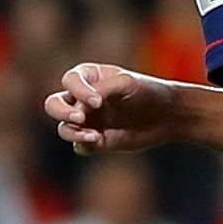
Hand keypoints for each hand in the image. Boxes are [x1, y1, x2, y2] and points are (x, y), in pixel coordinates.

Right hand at [47, 63, 187, 153]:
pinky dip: (84, 144)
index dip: (78, 91)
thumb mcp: (126, 84)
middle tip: (80, 118)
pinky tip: (99, 141)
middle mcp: (82, 99)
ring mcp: (89, 121)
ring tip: (94, 136)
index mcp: (88, 78)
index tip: (98, 101)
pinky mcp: (97, 141)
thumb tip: (80, 108)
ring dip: (73, 132)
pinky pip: (80, 146)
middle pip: (54, 104)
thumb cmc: (148, 91)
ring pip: (64, 128)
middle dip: (61, 111)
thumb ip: (101, 90)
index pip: (69, 81)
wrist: (168, 115)